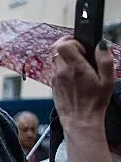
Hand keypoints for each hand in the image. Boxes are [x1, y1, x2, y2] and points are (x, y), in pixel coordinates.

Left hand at [50, 36, 113, 161]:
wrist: (80, 121)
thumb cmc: (95, 102)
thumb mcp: (108, 80)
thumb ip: (105, 60)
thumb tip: (100, 45)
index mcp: (75, 68)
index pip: (63, 45)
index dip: (73, 40)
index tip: (82, 46)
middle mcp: (61, 72)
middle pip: (55, 48)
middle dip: (67, 44)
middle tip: (79, 49)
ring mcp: (55, 78)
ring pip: (53, 57)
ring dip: (63, 54)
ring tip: (77, 60)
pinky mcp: (53, 85)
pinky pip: (53, 68)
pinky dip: (61, 65)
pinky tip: (72, 71)